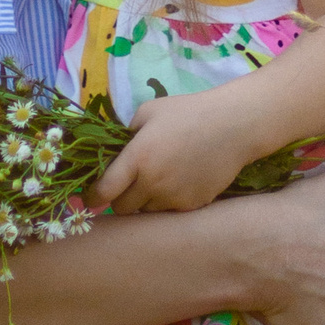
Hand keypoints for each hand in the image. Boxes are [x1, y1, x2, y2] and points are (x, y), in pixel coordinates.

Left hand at [97, 92, 244, 216]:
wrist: (234, 125)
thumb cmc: (188, 112)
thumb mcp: (149, 112)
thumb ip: (126, 133)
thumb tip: (115, 151)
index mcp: (138, 158)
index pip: (104, 191)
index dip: (92, 197)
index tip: (90, 197)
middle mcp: (153, 183)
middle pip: (123, 208)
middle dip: (121, 199)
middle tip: (128, 185)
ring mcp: (174, 198)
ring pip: (147, 212)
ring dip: (146, 202)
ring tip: (158, 181)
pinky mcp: (192, 206)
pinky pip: (171, 212)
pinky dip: (169, 202)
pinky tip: (179, 182)